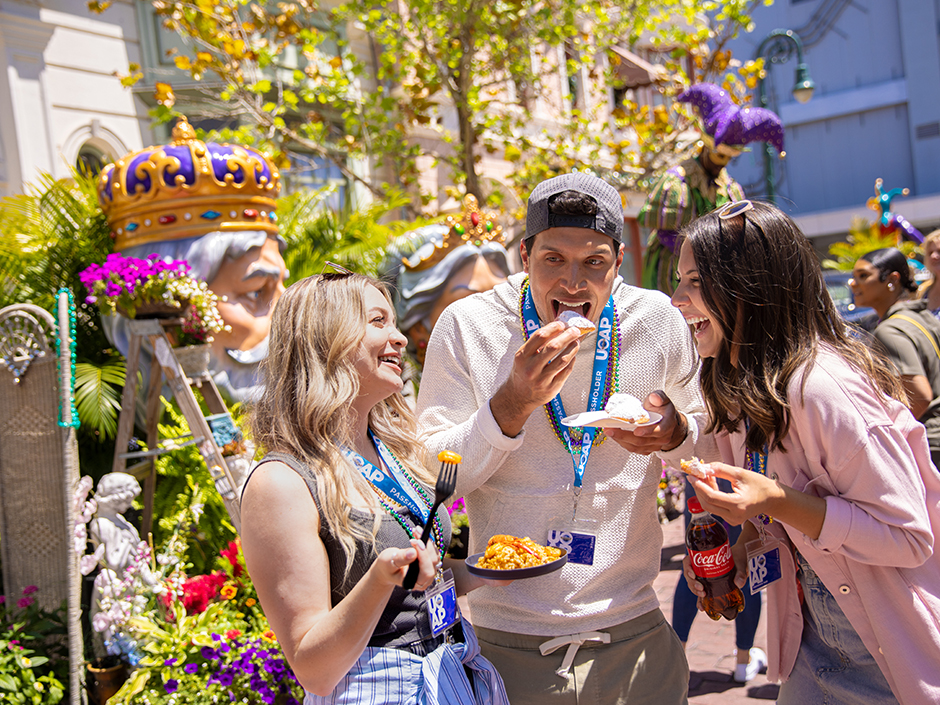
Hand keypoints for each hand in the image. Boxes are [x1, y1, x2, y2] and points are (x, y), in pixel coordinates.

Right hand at [378, 538, 439, 590]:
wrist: (388, 568)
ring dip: (427, 541)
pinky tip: (419, 534)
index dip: (424, 556)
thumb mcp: (388, 562)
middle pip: (433, 562)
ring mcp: (428, 572)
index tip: (417, 541)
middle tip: (416, 532)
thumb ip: (401, 559)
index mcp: (414, 583)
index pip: (426, 571)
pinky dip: (427, 542)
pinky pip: (433, 552)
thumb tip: (413, 552)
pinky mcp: (429, 563)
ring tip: (416, 530)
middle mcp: (424, 580)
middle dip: (426, 545)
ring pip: (435, 555)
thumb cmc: (387, 567)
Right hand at [491, 322, 581, 436]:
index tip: (562, 324)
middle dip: (568, 336)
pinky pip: (566, 371)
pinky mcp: (551, 388)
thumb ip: (537, 344)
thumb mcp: (523, 357)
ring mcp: (541, 379)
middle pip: (554, 346)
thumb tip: (558, 328)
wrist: (518, 397)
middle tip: (576, 330)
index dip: (553, 327)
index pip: (540, 336)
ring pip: (563, 359)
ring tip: (576, 342)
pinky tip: (573, 355)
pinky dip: (572, 361)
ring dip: (573, 348)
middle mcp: (531, 367)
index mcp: (522, 356)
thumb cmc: (523, 372)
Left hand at [605, 390, 687, 453]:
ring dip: (620, 439)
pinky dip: (622, 442)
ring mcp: (654, 445)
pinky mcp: (646, 449)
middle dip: (624, 435)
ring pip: (636, 446)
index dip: (648, 431)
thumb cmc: (662, 409)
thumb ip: (658, 397)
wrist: (666, 423)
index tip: (636, 431)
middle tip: (610, 429)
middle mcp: (662, 438)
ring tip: (608, 431)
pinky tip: (613, 435)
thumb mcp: (663, 399)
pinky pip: (633, 448)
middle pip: (642, 440)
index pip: (659, 430)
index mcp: (668, 424)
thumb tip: (654, 397)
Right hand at [682, 534, 749, 606]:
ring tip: (703, 596)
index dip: (687, 568)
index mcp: (702, 558)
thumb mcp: (740, 563)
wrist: (740, 564)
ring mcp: (703, 578)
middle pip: (689, 575)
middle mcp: (700, 568)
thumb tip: (739, 583)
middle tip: (701, 589)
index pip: (688, 561)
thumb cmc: (738, 559)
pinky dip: (700, 601)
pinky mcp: (708, 587)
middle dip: (692, 583)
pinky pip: (700, 594)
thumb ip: (740, 573)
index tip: (693, 574)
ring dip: (695, 591)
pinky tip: (702, 608)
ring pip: (692, 584)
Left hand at [687, 462, 781, 525]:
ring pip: (710, 506)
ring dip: (704, 491)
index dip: (699, 485)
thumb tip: (703, 468)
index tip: (692, 475)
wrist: (773, 499)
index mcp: (738, 505)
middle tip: (696, 474)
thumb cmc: (759, 484)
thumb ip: (720, 470)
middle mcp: (734, 516)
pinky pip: (715, 508)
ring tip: (706, 476)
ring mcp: (733, 520)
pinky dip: (710, 496)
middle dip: (699, 488)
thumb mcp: (740, 473)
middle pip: (707, 503)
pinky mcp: (731, 520)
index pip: (711, 496)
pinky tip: (712, 484)